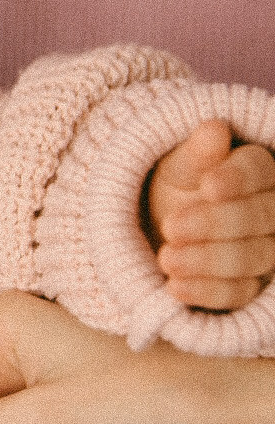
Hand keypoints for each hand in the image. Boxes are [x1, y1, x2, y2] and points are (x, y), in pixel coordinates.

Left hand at [147, 120, 274, 309]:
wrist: (159, 229)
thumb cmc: (177, 188)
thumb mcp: (176, 168)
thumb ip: (195, 153)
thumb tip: (214, 130)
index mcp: (257, 168)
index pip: (259, 170)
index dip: (237, 179)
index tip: (208, 186)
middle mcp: (271, 210)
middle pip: (260, 217)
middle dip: (214, 223)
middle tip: (170, 226)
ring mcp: (266, 250)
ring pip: (252, 257)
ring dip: (206, 260)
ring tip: (165, 258)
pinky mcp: (252, 286)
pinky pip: (239, 293)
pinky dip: (205, 291)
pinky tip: (174, 286)